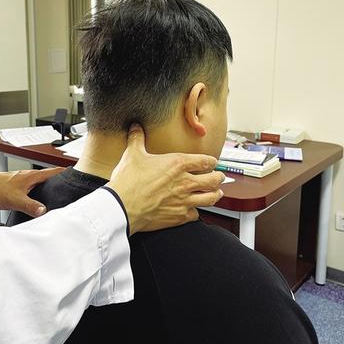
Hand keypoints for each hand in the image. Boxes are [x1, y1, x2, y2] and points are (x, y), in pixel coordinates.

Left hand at [0, 168, 64, 216]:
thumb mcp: (15, 200)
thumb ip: (31, 206)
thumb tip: (44, 211)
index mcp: (32, 176)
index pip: (53, 171)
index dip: (65, 172)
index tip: (76, 173)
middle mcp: (28, 176)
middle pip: (49, 176)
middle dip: (59, 180)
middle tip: (68, 187)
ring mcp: (22, 180)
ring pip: (40, 182)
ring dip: (48, 187)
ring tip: (55, 194)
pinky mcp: (16, 185)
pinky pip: (32, 187)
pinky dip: (37, 192)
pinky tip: (35, 200)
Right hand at [106, 124, 224, 234]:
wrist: (123, 206)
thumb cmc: (128, 181)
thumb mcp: (132, 154)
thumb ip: (137, 139)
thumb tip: (135, 127)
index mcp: (177, 164)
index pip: (204, 161)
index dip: (211, 161)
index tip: (212, 162)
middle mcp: (185, 182)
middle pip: (213, 179)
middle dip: (219, 177)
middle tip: (220, 177)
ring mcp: (184, 200)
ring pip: (210, 198)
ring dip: (215, 195)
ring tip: (217, 193)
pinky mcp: (179, 216)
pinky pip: (196, 215)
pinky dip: (196, 212)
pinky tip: (194, 210)